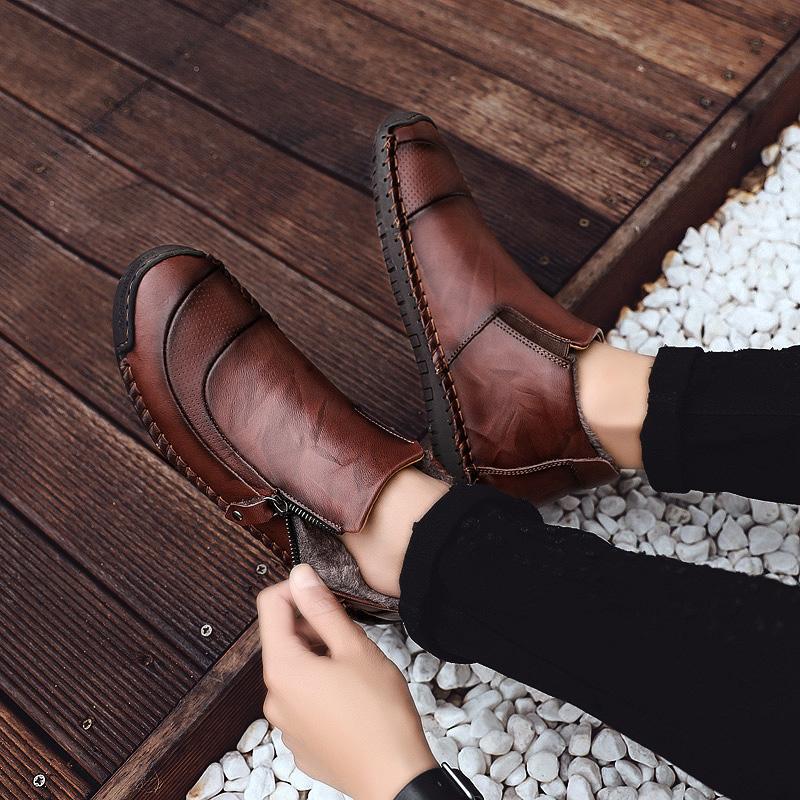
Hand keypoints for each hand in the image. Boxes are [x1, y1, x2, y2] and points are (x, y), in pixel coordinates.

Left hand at [257, 564, 435, 799]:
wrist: (395, 778)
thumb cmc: (380, 715)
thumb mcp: (354, 648)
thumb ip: (322, 608)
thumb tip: (300, 575)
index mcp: (283, 669)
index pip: (270, 606)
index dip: (296, 589)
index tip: (324, 592)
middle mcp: (274, 697)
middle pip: (282, 640)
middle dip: (312, 627)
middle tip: (350, 636)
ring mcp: (285, 724)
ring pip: (295, 671)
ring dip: (319, 658)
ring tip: (355, 669)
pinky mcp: (300, 742)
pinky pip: (302, 701)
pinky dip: (321, 688)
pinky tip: (351, 698)